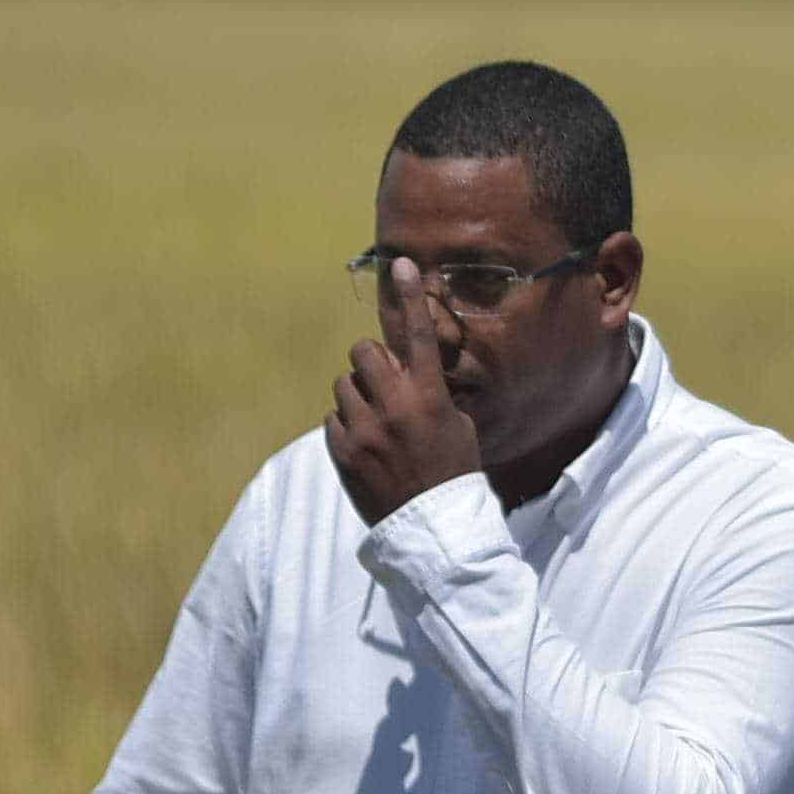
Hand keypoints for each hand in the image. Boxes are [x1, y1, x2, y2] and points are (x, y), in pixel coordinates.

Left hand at [324, 259, 488, 525]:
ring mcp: (364, 429)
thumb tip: (408, 374)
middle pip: (364, 352)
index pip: (419, 335)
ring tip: (378, 427)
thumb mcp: (459, 429)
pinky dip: (348, 429)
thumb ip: (432, 395)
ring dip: (358, 398)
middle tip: (385, 388)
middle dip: (372, 365)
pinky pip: (334, 419)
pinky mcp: (342, 450)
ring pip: (344, 385)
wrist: (434, 530)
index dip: (410, 296)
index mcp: (430, 398)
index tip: (401, 263)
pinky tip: (370, 450)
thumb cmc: (453, 475)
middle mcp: (394, 407)